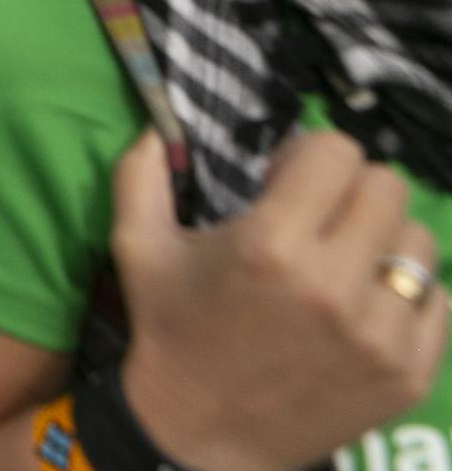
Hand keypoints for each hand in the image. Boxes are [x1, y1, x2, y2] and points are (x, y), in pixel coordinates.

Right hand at [115, 130, 444, 470]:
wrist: (199, 435)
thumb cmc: (171, 330)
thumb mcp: (137, 248)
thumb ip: (141, 175)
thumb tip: (159, 124)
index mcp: (269, 245)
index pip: (337, 152)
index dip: (309, 156)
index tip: (286, 181)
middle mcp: (332, 284)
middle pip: (387, 187)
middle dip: (349, 190)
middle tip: (319, 218)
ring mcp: (380, 333)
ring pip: (418, 241)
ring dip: (381, 242)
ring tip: (343, 266)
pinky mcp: (409, 371)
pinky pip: (439, 300)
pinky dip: (405, 295)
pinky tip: (363, 307)